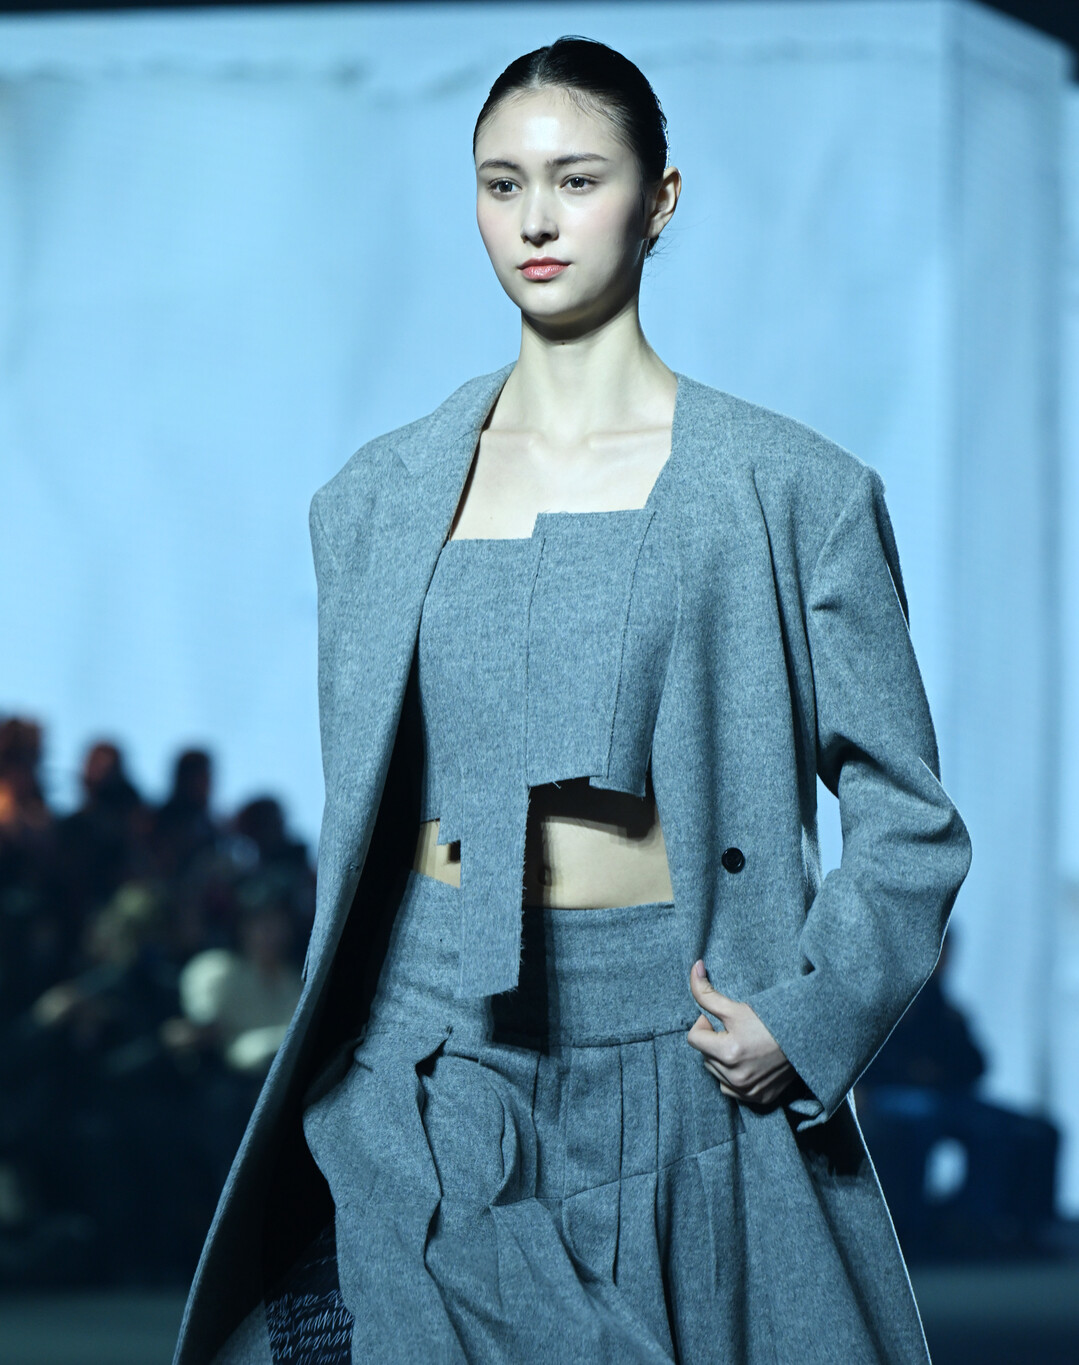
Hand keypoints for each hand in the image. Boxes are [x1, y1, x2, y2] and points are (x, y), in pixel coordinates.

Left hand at [686, 959, 795, 1105]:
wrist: (804, 1037)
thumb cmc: (770, 1020)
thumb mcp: (736, 1007)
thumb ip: (707, 992)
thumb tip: (694, 968)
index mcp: (728, 1053)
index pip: (693, 1038)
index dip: (703, 1025)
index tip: (717, 1020)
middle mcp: (736, 1077)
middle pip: (704, 1057)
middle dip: (713, 1042)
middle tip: (733, 1031)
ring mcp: (748, 1091)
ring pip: (716, 1073)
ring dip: (721, 1060)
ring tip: (741, 1045)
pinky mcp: (759, 1098)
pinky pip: (731, 1090)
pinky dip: (733, 1077)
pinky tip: (747, 1062)